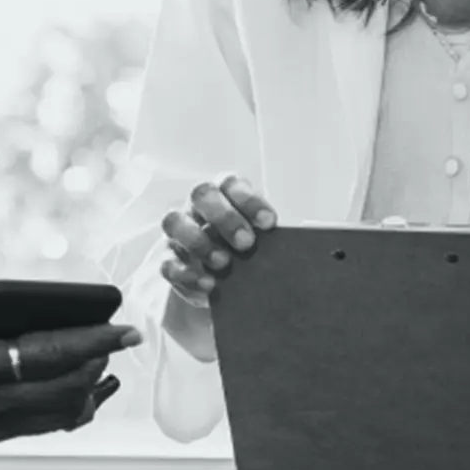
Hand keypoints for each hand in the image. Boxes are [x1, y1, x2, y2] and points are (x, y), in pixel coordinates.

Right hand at [0, 259, 141, 451]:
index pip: (46, 355)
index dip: (91, 342)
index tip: (124, 329)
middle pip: (63, 389)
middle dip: (99, 365)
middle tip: (121, 344)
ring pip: (55, 415)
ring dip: (88, 393)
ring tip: (109, 372)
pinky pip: (36, 427)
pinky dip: (66, 413)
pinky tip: (76, 400)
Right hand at [160, 175, 276, 308]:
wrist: (217, 275)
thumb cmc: (243, 249)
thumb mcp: (258, 237)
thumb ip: (268, 235)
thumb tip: (302, 243)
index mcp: (224, 194)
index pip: (231, 183)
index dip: (249, 200)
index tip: (270, 223)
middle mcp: (198, 207)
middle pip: (201, 194)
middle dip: (225, 217)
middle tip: (246, 244)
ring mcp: (179, 231)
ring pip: (174, 221)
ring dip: (200, 242)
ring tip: (224, 265)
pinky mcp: (167, 258)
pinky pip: (166, 262)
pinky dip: (187, 274)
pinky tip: (208, 286)